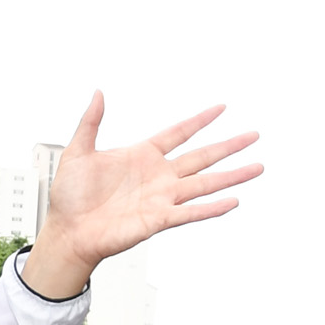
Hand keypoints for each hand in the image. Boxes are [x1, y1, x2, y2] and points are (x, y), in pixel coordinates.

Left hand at [24, 95, 261, 298]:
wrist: (67, 231)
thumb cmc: (70, 197)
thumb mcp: (78, 152)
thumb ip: (90, 122)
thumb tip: (98, 92)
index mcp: (142, 156)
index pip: (178, 133)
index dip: (199, 121)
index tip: (222, 107)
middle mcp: (158, 176)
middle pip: (202, 157)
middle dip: (228, 146)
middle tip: (254, 135)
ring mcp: (161, 198)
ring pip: (205, 184)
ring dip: (231, 176)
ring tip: (258, 167)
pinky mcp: (158, 220)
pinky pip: (190, 212)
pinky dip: (212, 208)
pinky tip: (232, 200)